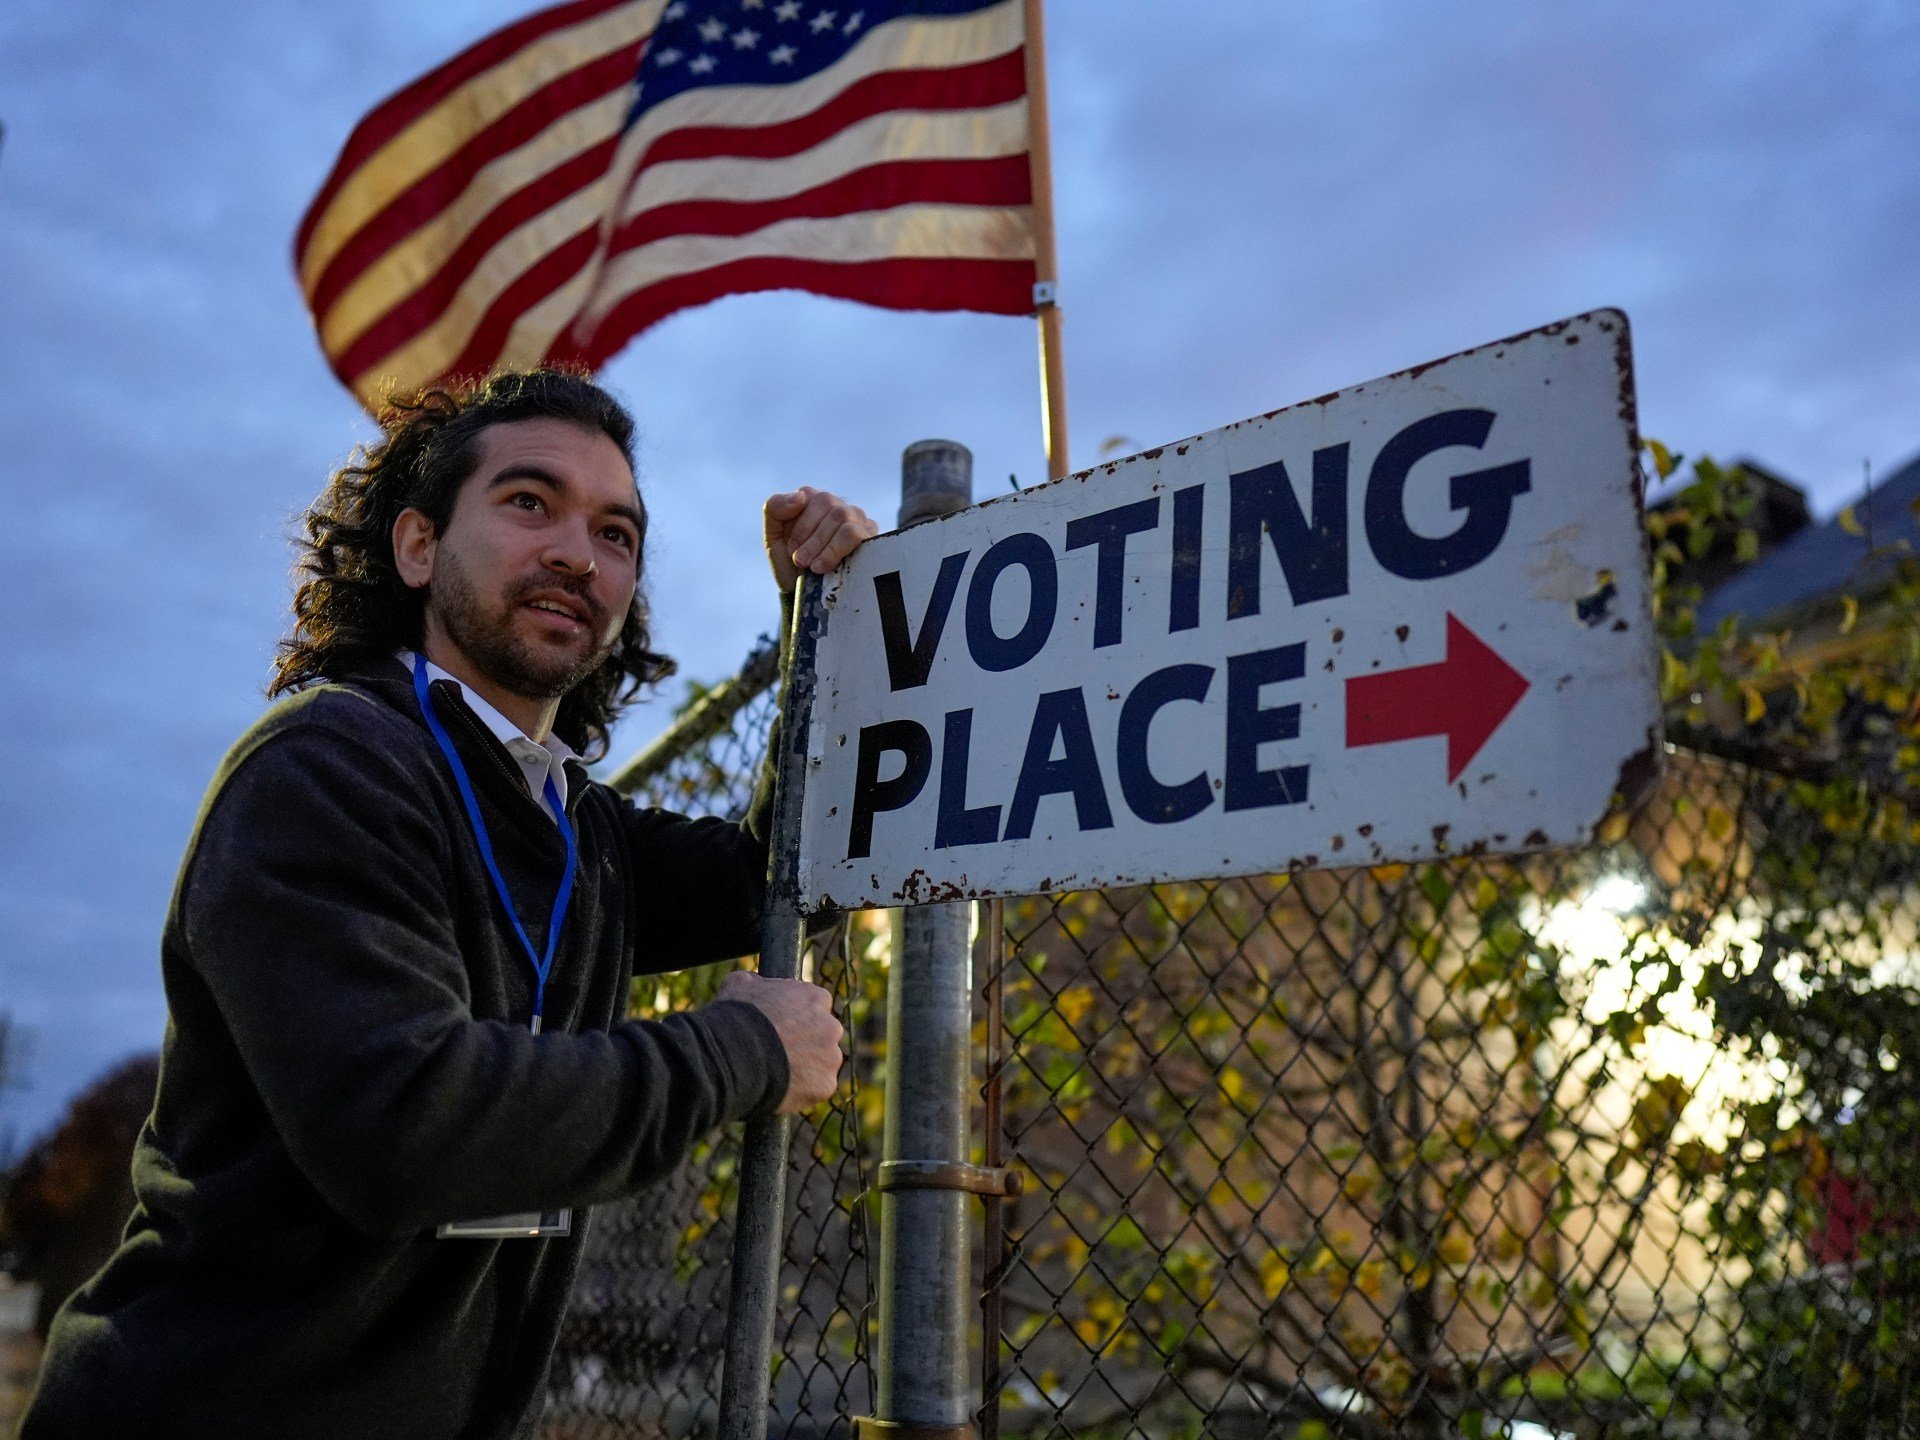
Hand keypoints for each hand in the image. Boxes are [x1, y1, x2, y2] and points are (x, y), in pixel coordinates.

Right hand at [716, 970, 844, 1113]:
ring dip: (805, 1068)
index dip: (795, 1018)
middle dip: (805, 1043)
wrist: (733, 1056)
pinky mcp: (825, 1085)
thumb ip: (758, 983)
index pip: (814, 1006)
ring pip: (821, 1064)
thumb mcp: (740, 984)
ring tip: (775, 1074)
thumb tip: (755, 983)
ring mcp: (830, 1058)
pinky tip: (779, 1089)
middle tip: (778, 1053)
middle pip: (822, 1036)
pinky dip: (801, 1091)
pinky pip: (815, 1088)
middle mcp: (831, 1026)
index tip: (781, 1027)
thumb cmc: (736, 1017)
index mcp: (816, 998)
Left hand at [763, 488, 878, 592]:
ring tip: (814, 568)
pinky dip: (837, 551)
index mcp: (814, 502)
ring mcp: (858, 520)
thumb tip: (800, 496)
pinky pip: (857, 533)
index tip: (792, 549)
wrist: (805, 595)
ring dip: (824, 546)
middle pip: (828, 504)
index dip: (799, 524)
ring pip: (843, 517)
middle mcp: (838, 506)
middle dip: (811, 537)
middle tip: (801, 561)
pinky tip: (829, 568)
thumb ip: (775, 508)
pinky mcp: (870, 537)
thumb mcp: (772, 537)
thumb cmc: (789, 564)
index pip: (809, 495)